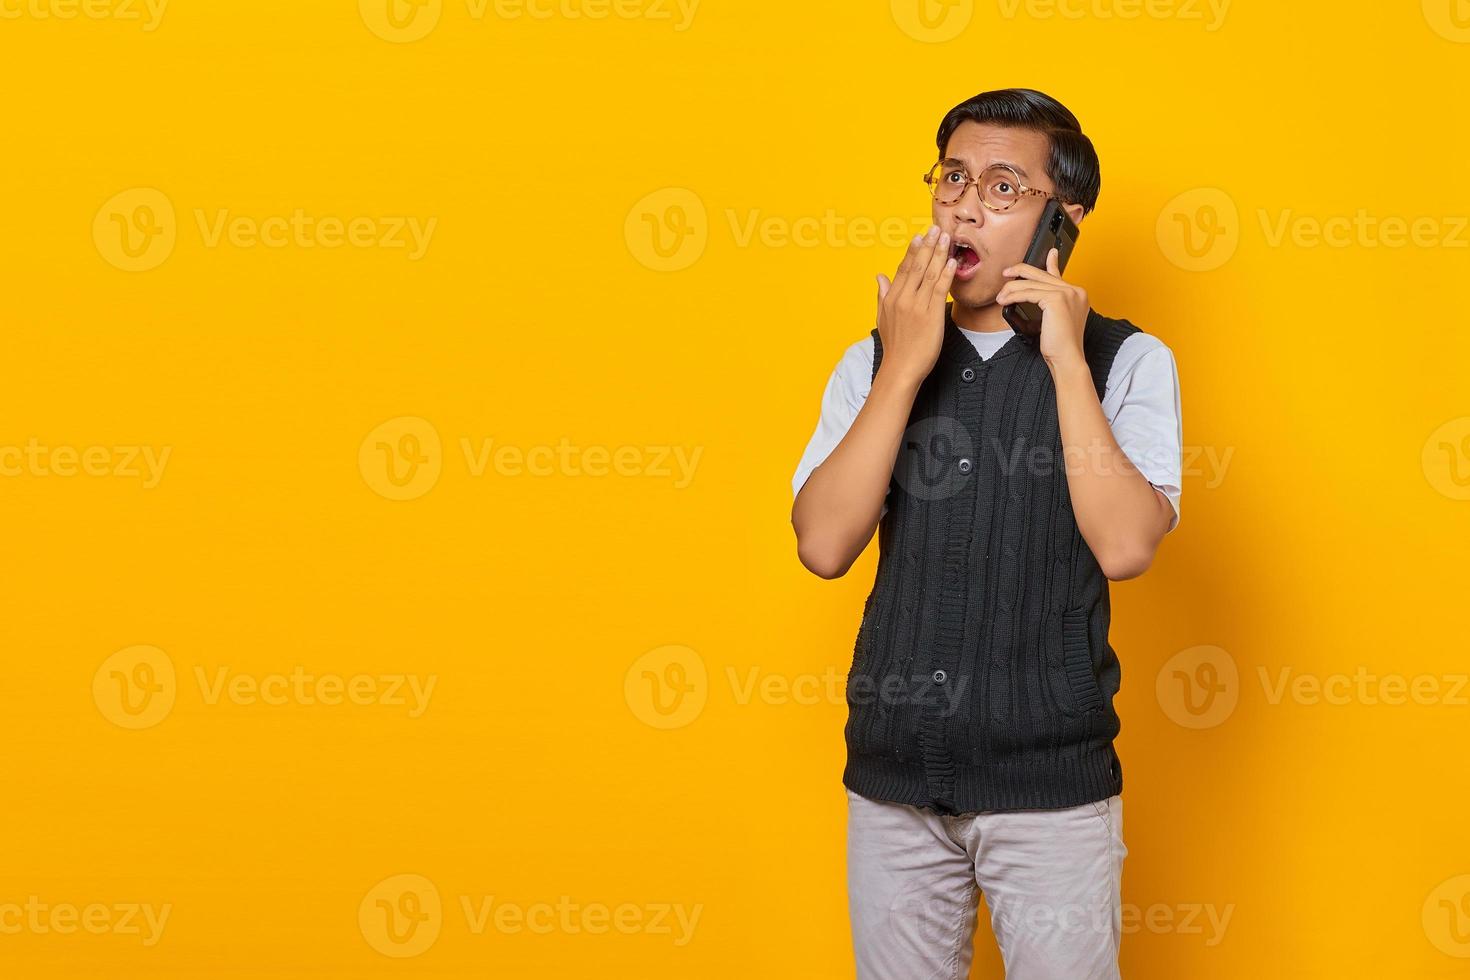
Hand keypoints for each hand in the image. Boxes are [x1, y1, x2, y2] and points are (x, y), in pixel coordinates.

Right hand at [874, 224, 957, 388]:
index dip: (913, 250)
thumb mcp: (882, 318)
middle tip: (937, 229)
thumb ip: (882, 295)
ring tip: (947, 238)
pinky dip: (946, 274)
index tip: (920, 236)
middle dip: (928, 245)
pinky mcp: (931, 315)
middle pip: (917, 266)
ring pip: (929, 274)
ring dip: (939, 254)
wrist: (901, 368)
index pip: (904, 268)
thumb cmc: (895, 346)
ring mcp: (917, 306)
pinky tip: (952, 262)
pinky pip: (940, 289)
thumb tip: (879, 276)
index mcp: (892, 298)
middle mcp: (903, 298)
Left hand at [996, 247, 1087, 371]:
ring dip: (1011, 289)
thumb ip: (1049, 302)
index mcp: (1078, 293)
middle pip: (1042, 274)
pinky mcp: (1056, 299)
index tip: (1050, 253)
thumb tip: (1035, 294)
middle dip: (1021, 271)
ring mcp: (1067, 293)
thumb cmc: (1060, 345)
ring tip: (1001, 297)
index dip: (1051, 262)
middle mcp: (1075, 290)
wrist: (1068, 359)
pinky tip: (1005, 301)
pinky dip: (1014, 296)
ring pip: (1032, 284)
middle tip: (1007, 272)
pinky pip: (1029, 293)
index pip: (1059, 274)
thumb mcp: (1055, 319)